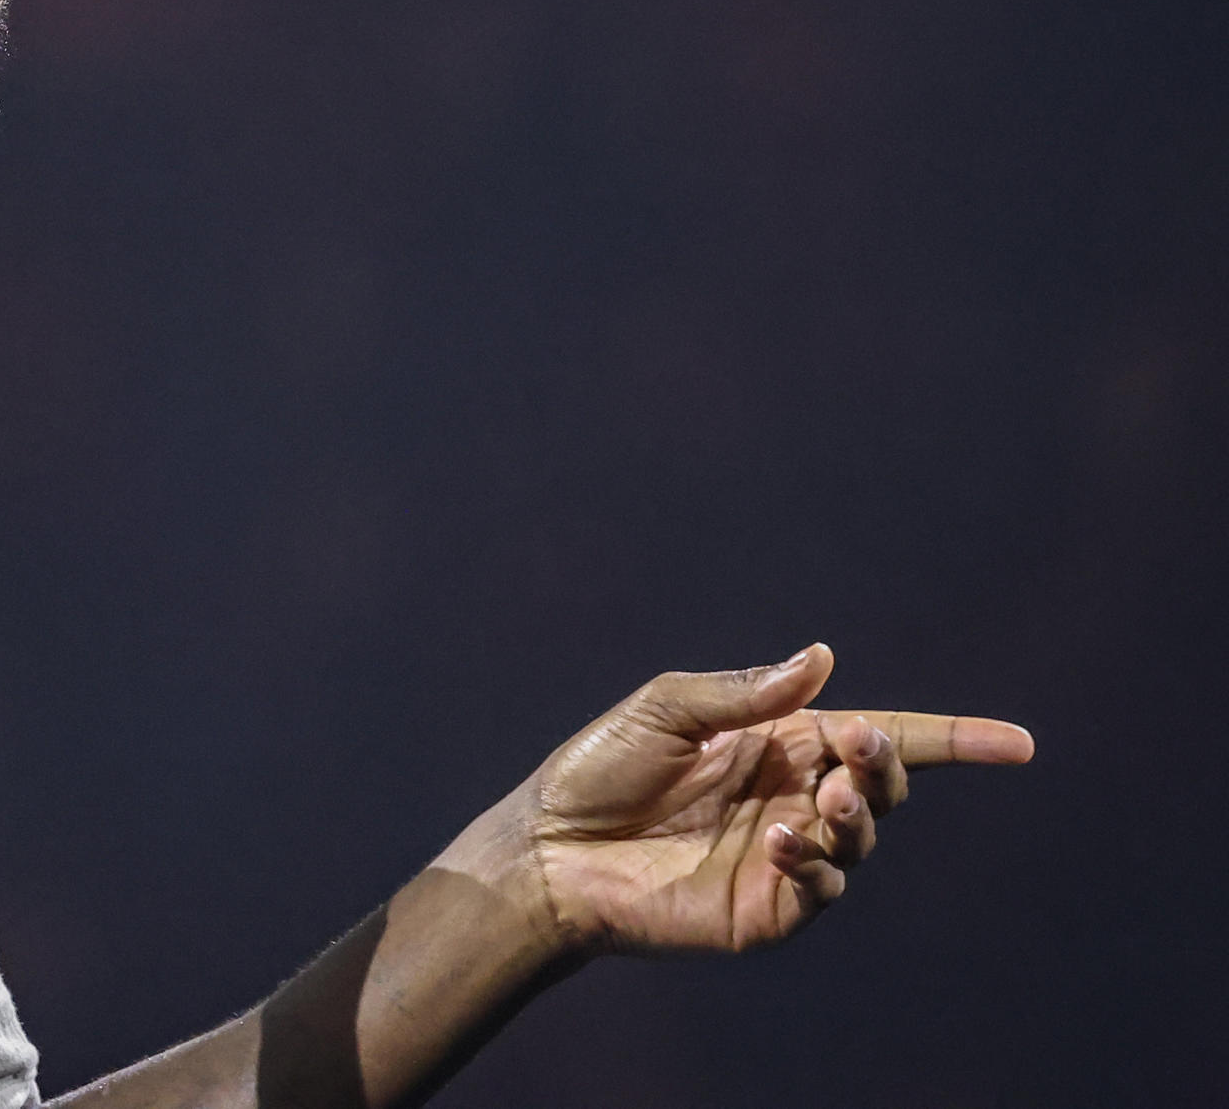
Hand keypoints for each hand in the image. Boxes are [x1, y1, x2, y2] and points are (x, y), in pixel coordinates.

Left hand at [452, 645, 1033, 957]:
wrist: (549, 848)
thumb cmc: (598, 770)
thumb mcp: (665, 711)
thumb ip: (745, 692)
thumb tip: (822, 658)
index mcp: (778, 743)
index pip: (879, 738)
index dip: (951, 741)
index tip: (1017, 744)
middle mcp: (793, 798)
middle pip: (882, 785)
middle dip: (886, 766)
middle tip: (855, 751)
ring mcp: (785, 857)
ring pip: (862, 841)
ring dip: (856, 817)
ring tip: (820, 804)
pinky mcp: (766, 908)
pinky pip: (822, 891)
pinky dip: (819, 867)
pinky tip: (783, 842)